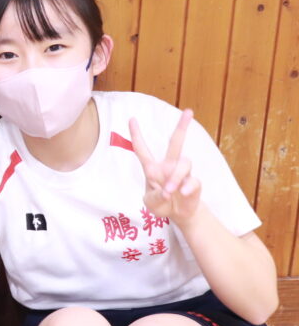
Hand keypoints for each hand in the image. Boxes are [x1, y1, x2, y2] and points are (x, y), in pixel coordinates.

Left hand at [129, 109, 201, 223]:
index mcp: (152, 168)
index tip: (131, 119)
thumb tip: (166, 191)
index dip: (136, 135)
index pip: (142, 149)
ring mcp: (183, 173)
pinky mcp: (194, 183)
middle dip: (182, 127)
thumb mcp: (150, 203)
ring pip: (184, 163)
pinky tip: (183, 193)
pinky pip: (193, 180)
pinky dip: (187, 187)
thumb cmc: (161, 204)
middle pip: (176, 142)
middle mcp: (169, 166)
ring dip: (175, 177)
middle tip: (189, 111)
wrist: (178, 215)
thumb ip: (155, 197)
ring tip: (168, 191)